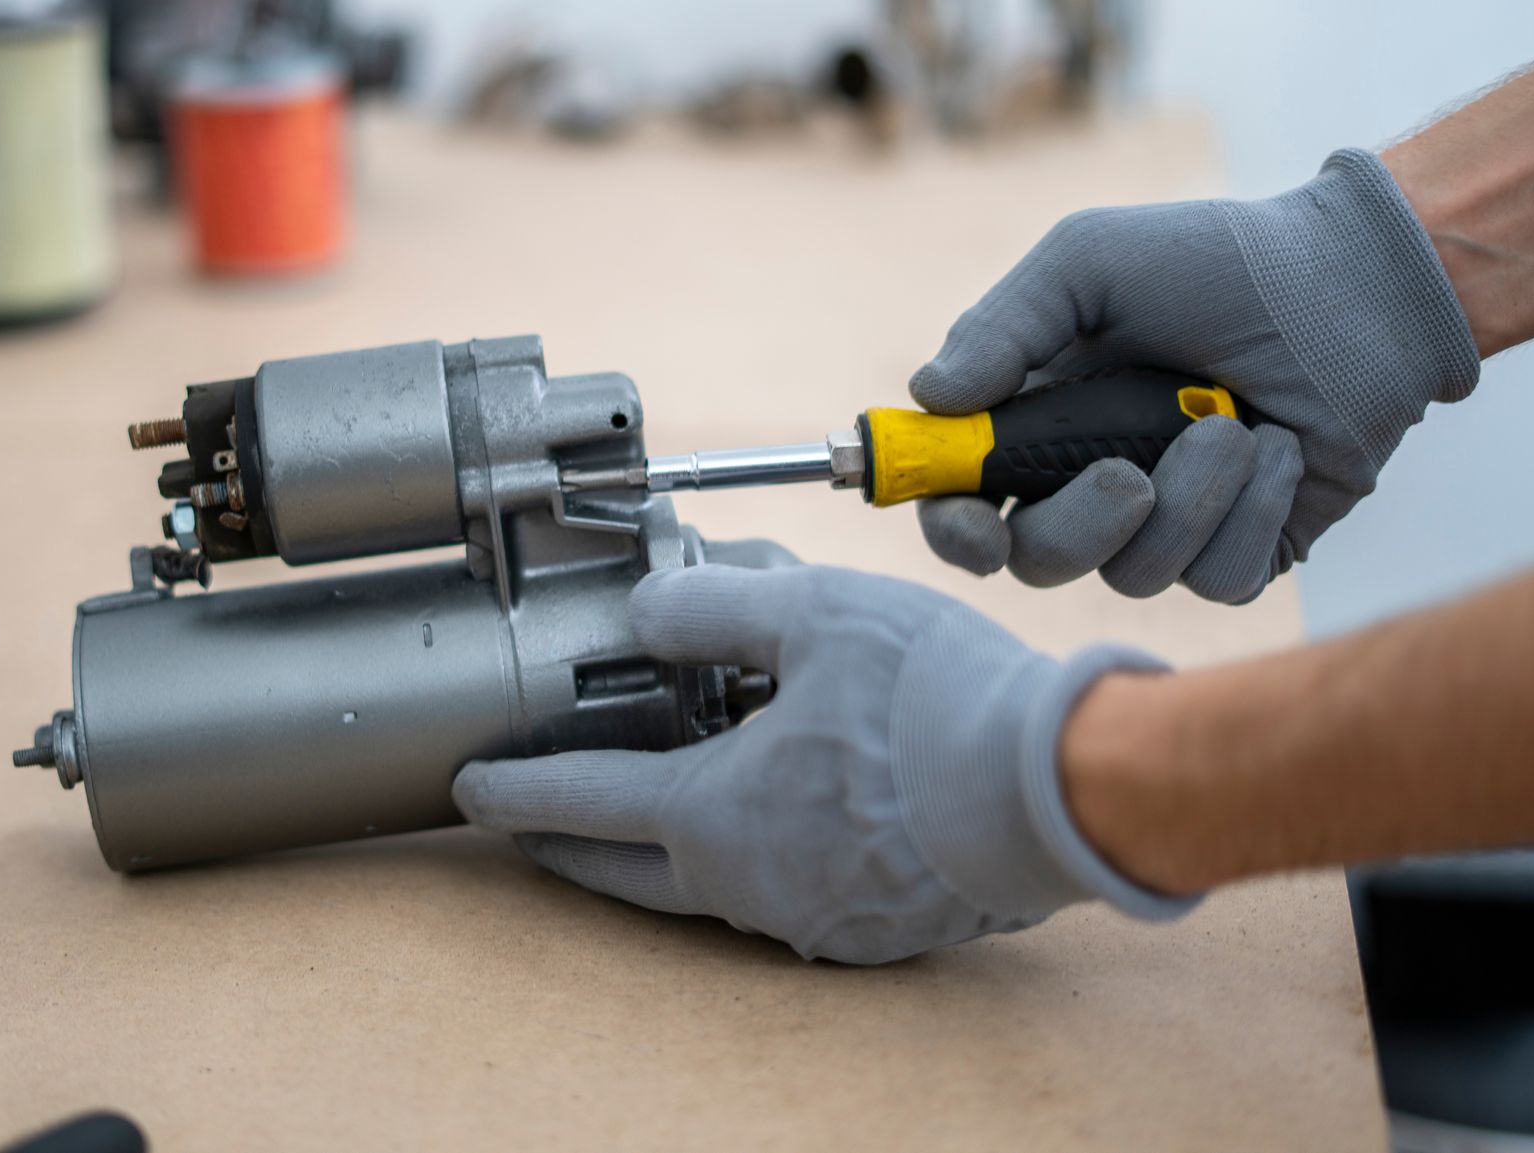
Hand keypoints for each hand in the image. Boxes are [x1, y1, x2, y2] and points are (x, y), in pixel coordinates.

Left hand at [453, 563, 1185, 964]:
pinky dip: (744, 860)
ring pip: (702, 889)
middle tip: (528, 825)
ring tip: (642, 815)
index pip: (584, 802)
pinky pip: (777, 896)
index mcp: (718, 815)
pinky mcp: (868, 928)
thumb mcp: (813, 616)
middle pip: (623, 873)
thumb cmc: (940, 702)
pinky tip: (765, 823)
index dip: (518, 790)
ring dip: (657, 853)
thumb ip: (711, 606)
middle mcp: (750, 885)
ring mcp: (810, 917)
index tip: (470, 789)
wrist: (1062, 789)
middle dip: (565, 845)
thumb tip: (647, 609)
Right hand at [910, 149, 1480, 602]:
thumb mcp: (1091, 261)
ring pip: (1135, 575)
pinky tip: (1281, 448)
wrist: (1358, 288)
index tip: (975, 529)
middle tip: (1129, 476)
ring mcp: (1165, 525)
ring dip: (1192, 497)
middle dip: (1080, 527)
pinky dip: (1253, 511)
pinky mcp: (1242, 552)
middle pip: (1037, 561)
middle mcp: (1088, 483)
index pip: (960, 504)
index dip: (953, 530)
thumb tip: (928, 394)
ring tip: (1237, 421)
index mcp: (1034, 421)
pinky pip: (1221, 577)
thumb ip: (1004, 324)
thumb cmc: (1218, 264)